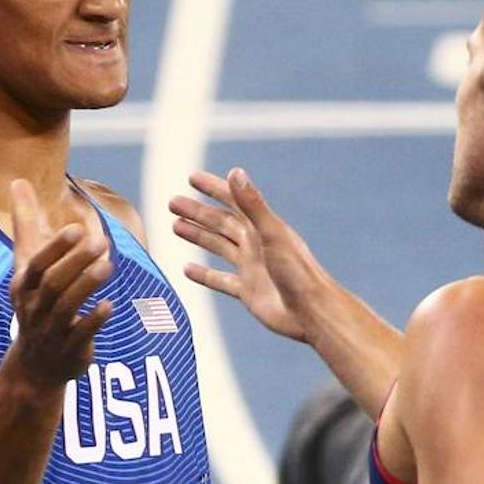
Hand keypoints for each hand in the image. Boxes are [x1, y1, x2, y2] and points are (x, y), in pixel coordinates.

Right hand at [5, 179, 112, 387]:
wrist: (33, 364)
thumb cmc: (34, 300)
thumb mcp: (26, 262)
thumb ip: (24, 222)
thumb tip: (17, 180)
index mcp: (24, 284)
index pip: (37, 263)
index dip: (56, 247)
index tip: (77, 227)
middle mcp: (34, 307)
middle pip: (53, 283)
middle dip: (75, 263)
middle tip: (101, 241)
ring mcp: (51, 330)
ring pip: (66, 308)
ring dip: (86, 286)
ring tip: (108, 266)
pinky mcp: (70, 350)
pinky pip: (80, 335)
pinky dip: (93, 320)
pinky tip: (109, 305)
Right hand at [169, 168, 323, 342]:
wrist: (311, 312)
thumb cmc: (297, 272)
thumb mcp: (271, 233)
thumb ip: (252, 204)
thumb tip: (235, 171)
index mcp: (261, 228)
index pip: (233, 201)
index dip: (213, 188)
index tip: (191, 178)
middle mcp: (255, 244)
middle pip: (220, 223)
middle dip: (197, 212)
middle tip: (172, 202)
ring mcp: (251, 268)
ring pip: (218, 246)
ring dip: (198, 236)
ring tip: (175, 226)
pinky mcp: (248, 291)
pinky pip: (220, 280)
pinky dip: (204, 275)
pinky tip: (187, 269)